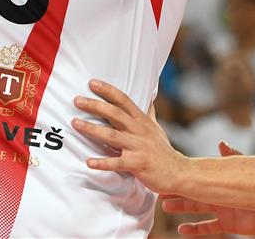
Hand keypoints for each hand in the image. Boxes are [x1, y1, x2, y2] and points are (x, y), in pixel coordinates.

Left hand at [73, 79, 188, 194]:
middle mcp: (139, 131)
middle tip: (77, 100)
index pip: (123, 100)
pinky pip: (117, 163)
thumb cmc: (163, 151)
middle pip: (115, 114)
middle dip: (95, 105)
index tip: (92, 83)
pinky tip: (88, 162)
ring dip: (92, 129)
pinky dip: (102, 162)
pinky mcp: (137, 164)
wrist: (178, 172)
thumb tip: (149, 98)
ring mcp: (138, 147)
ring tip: (75, 124)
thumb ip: (149, 114)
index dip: (108, 91)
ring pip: (112, 135)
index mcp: (142, 121)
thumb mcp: (156, 129)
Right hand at [160, 143, 254, 235]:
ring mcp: (223, 209)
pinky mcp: (229, 224)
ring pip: (197, 208)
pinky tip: (182, 229)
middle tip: (158, 191)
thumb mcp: (246, 171)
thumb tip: (221, 142)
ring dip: (182, 208)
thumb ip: (233, 158)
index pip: (198, 176)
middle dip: (177, 191)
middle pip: (193, 192)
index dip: (183, 176)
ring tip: (166, 207)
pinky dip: (195, 229)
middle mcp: (220, 193)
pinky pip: (208, 227)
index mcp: (222, 179)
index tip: (168, 173)